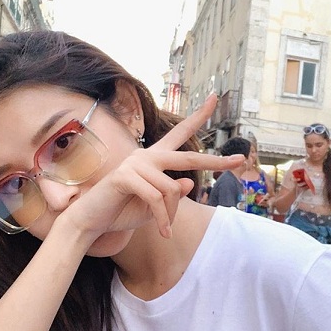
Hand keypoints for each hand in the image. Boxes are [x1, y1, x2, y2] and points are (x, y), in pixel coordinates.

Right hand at [56, 94, 243, 240]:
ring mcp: (136, 164)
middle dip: (216, 161)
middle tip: (239, 161)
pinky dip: (162, 219)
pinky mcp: (126, 177)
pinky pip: (157, 199)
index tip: (214, 98)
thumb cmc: (122, 212)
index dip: (198, 116)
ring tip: (165, 228)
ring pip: (172, 189)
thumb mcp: (155, 207)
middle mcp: (147, 156)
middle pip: (189, 156)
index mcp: (154, 159)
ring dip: (171, 215)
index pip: (179, 133)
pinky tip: (163, 233)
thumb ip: (172, 195)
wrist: (91, 221)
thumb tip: (189, 183)